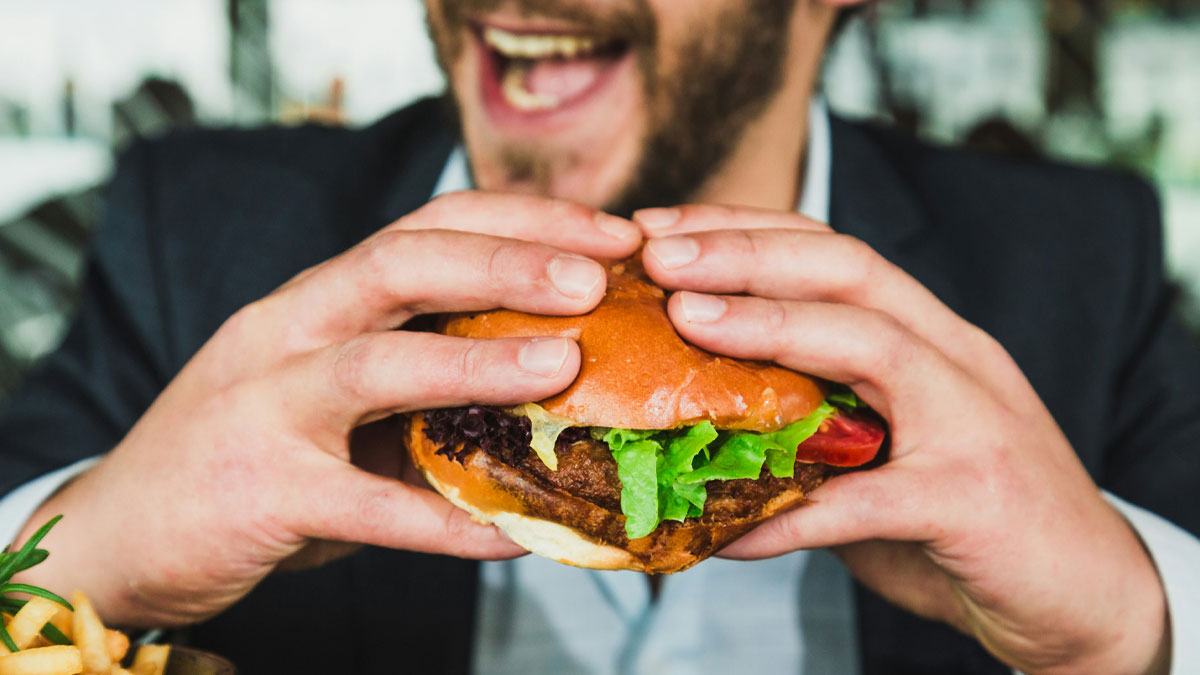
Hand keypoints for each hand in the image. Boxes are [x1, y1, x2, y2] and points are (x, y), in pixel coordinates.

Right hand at [13, 191, 641, 626]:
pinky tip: (516, 534)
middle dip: (506, 260)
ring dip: (477, 361)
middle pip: (400, 263)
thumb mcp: (330, 391)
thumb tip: (552, 384)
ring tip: (565, 366)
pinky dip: (445, 522)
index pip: (427, 226)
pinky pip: (367, 508)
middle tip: (598, 275)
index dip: (522, 221)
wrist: (122, 529)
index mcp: (319, 297)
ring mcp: (266, 406)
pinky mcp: (260, 491)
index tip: (609, 235)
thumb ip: (417, 377)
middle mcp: (288, 330)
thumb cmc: (250, 450)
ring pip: (375, 365)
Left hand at [634, 205, 1169, 674]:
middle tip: (657, 254)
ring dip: (771, 324)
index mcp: (929, 336)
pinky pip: (866, 500)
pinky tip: (726, 529)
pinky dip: (792, 513)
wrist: (1085, 594)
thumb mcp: (888, 446)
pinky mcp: (974, 499)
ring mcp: (974, 421)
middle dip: (747, 250)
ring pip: (872, 343)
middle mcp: (955, 358)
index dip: (745, 229)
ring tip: (686, 320)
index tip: (661, 231)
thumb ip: (815, 423)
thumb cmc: (970, 516)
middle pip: (849, 269)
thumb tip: (697, 416)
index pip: (833, 251)